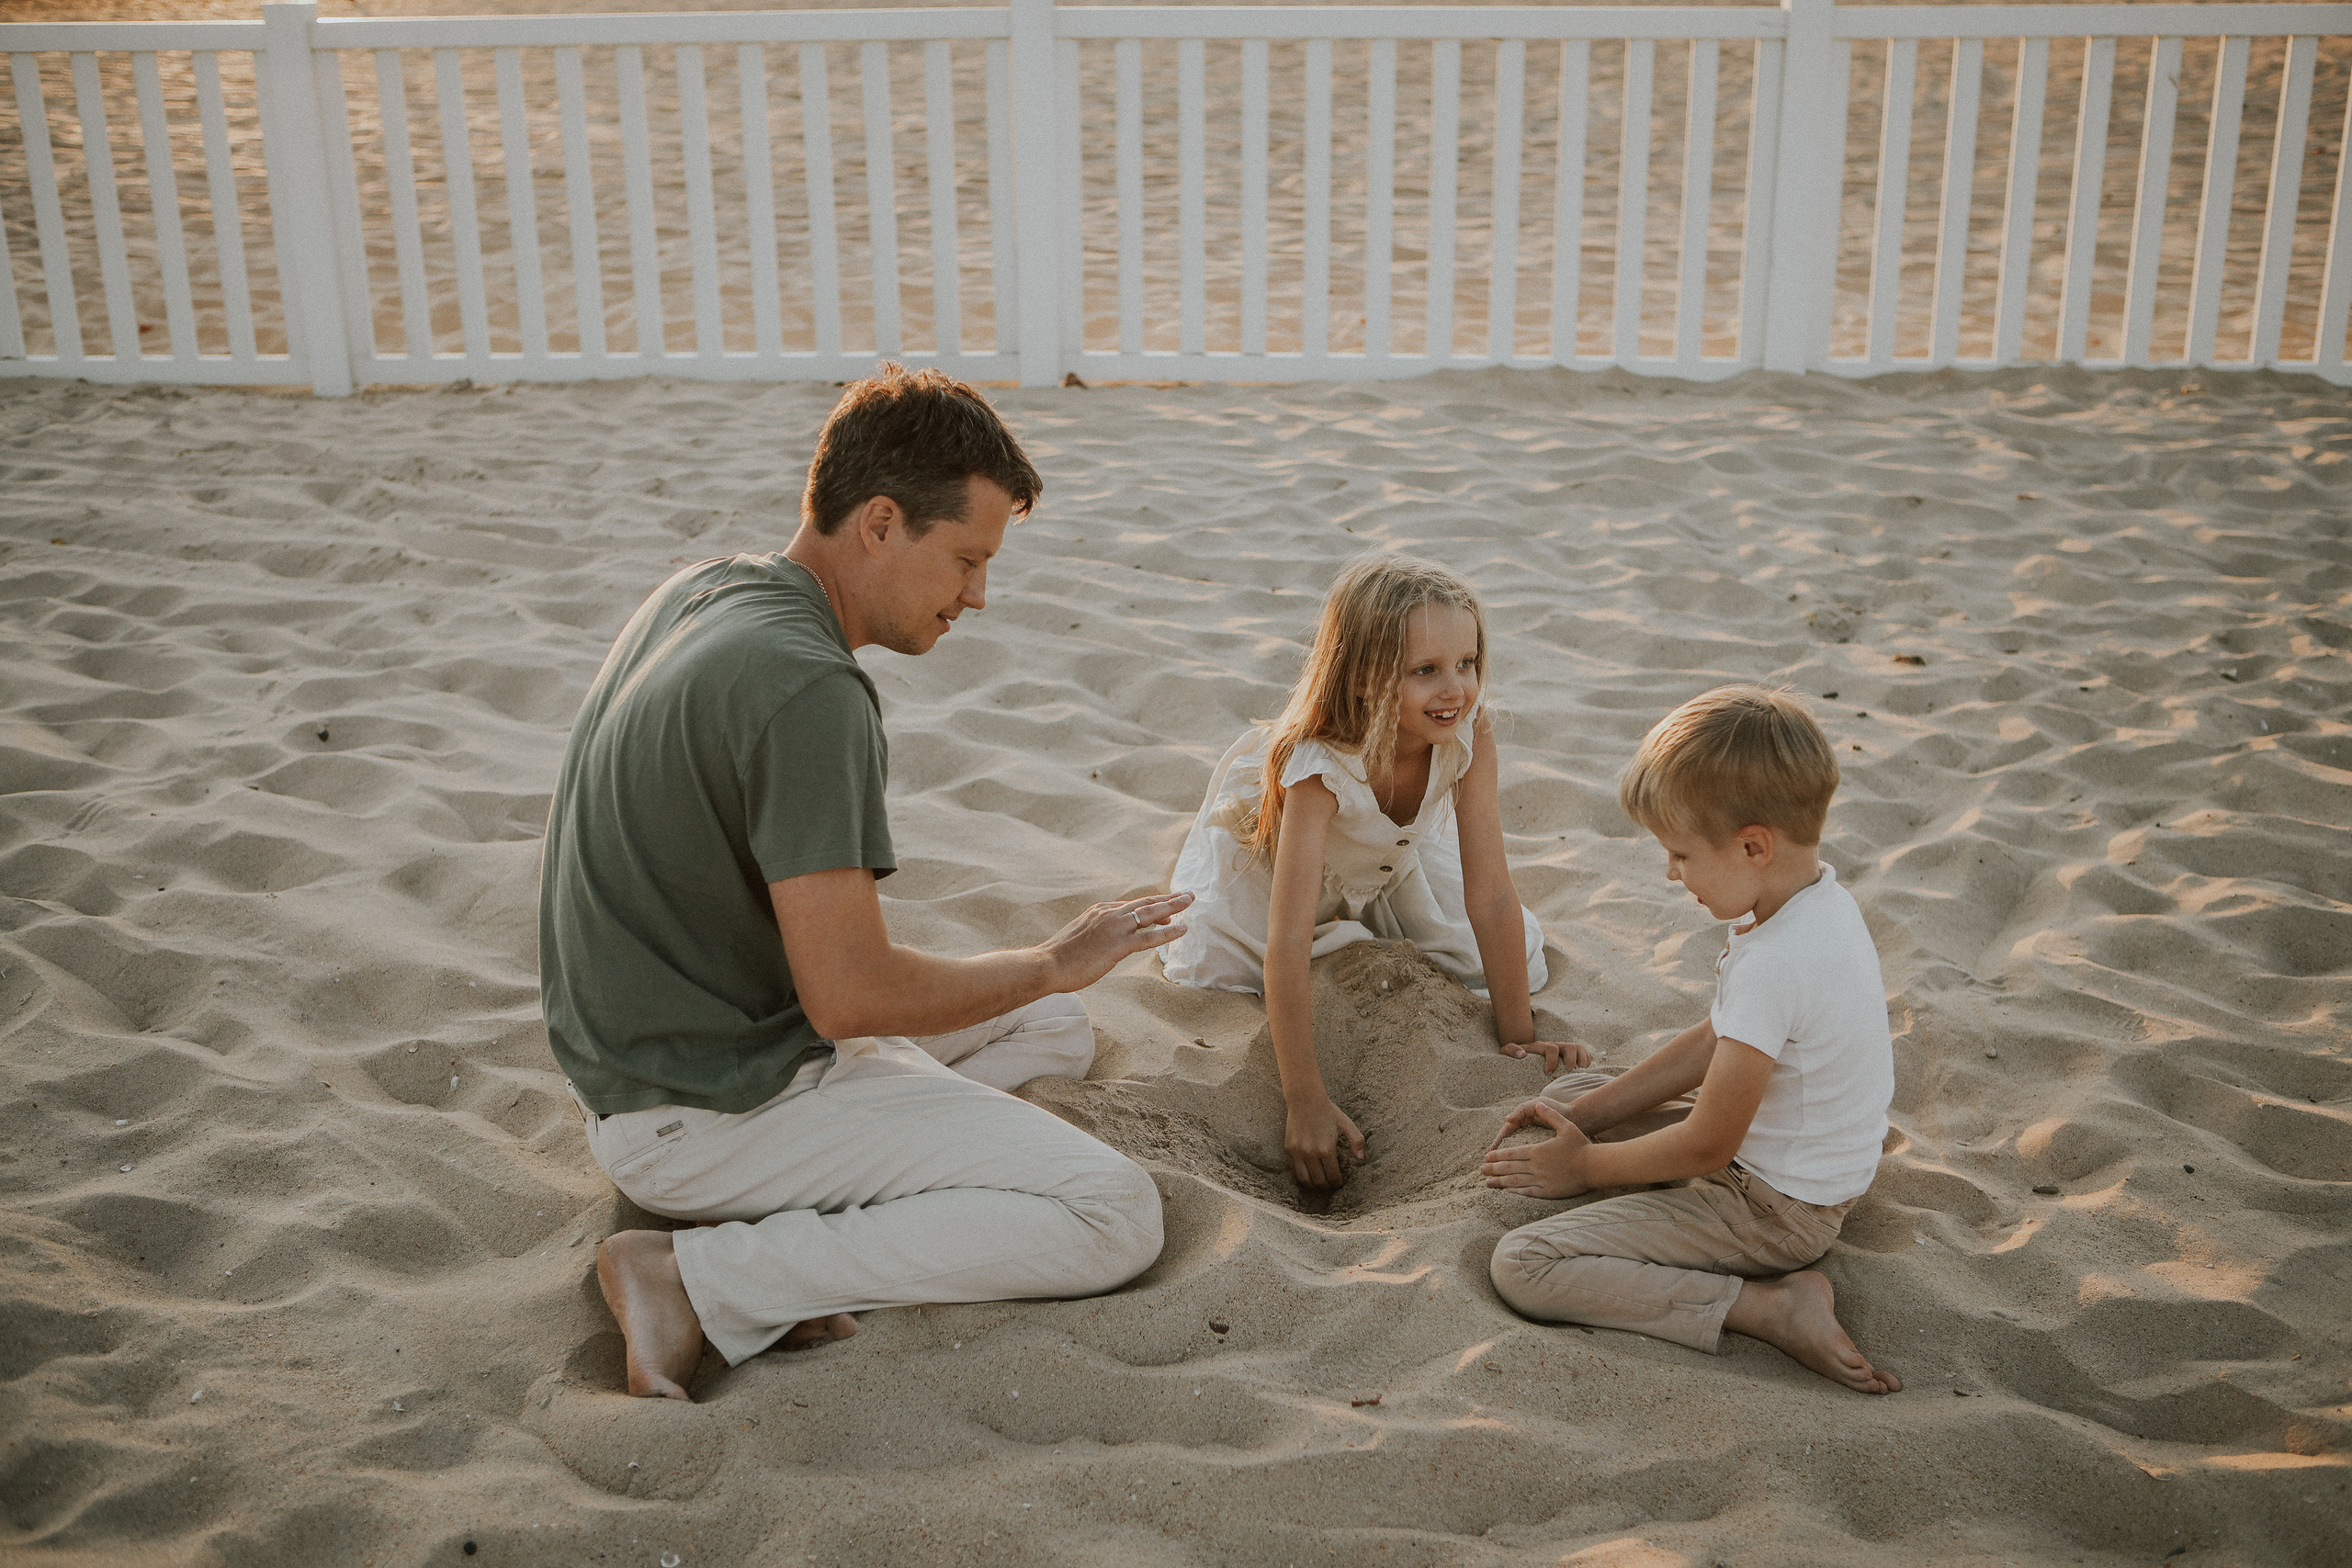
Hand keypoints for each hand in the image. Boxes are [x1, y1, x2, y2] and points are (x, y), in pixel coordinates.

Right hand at [1041, 891, 1193, 991]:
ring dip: (1173, 906)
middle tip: (1187, 894)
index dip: (1152, 905)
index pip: (1131, 905)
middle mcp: (1108, 914)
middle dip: (1168, 898)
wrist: (1047, 965)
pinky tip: (1182, 929)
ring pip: (1151, 913)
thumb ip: (1095, 934)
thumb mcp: (1079, 938)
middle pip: (1145, 903)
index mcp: (1099, 911)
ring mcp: (1114, 927)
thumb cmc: (1059, 957)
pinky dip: (1168, 932)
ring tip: (1190, 901)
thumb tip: (1103, 942)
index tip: (1167, 906)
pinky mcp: (1118, 944)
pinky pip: (1149, 937)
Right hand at [1283, 1096, 1366, 1189]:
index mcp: (1326, 1149)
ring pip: (1305, 1180)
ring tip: (1319, 1183)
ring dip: (1313, 1185)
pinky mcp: (1288, 1149)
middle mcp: (1311, 1153)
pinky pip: (1294, 1170)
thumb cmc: (1328, 1112)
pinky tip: (1308, 1174)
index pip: (1333, 1176)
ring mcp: (1298, 1152)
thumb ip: (1357, 1140)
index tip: (1339, 1183)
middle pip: (1319, 1181)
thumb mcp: (1346, 1124)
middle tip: (1330, 1185)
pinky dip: (1301, 1176)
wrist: (1305, 1100)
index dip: (1337, 1183)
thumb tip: (1360, 1158)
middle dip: (1327, 1186)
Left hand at [1480, 1100, 1593, 1199]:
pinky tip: (1506, 1191)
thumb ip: (1550, 1115)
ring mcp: (1542, 1180)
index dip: (1497, 1156)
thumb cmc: (1581, 1146)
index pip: (1512, 1153)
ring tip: (1488, 1183)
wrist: (1595, 1167)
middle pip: (1509, 1168)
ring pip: (1515, 1181)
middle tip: (1481, 1170)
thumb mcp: (1566, 1126)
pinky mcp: (1548, 1192)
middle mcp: (1537, 1166)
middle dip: (1493, 1169)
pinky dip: (1515, 1191)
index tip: (1487, 1156)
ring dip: (1499, 1182)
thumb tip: (1539, 1103)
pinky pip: (1527, 1192)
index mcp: (1538, 1151)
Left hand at [1500, 1039, 1592, 1072]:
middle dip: (1571, 1060)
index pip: (1550, 1048)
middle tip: (1568, 1072)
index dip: (1551, 1060)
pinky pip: (1583, 1052)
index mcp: (1541, 1046)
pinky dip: (1587, 1059)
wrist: (1522, 1054)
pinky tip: (1584, 1069)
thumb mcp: (1507, 1052)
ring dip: (1582, 1059)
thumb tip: (1522, 1054)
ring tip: (1579, 1071)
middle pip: (1569, 1046)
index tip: (1547, 1072)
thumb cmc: (1515, 1056)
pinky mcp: (1569, 1054)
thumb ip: (1511, 1050)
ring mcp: (1562, 1049)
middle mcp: (1554, 1046)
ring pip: (1578, 1048)